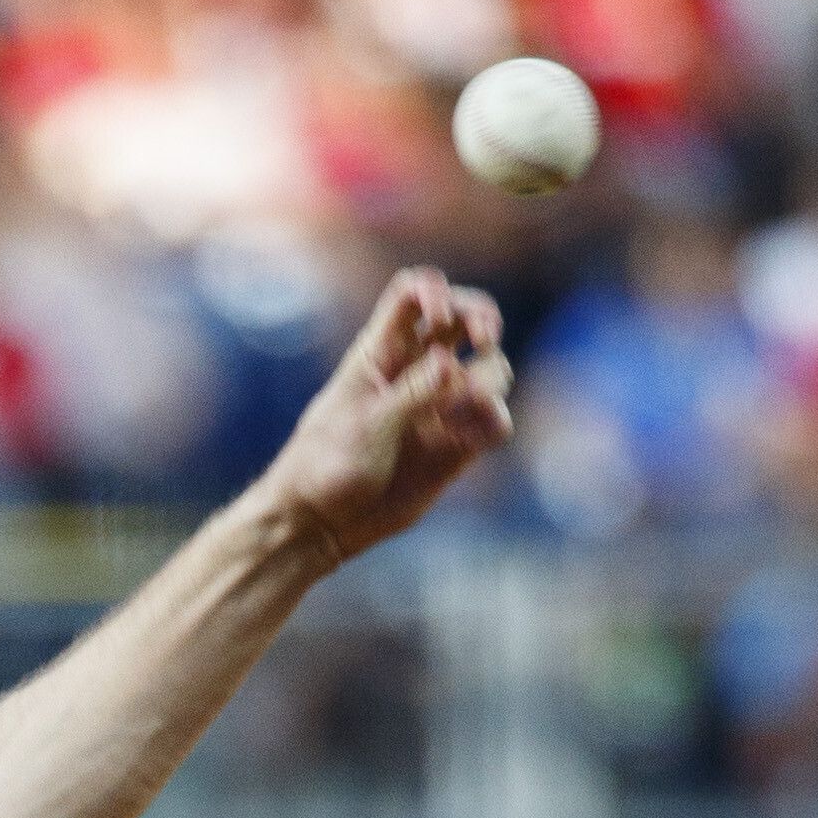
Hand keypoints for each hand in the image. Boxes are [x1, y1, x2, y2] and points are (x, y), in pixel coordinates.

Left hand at [263, 268, 512, 571]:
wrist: (322, 525)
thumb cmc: (327, 467)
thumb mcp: (367, 424)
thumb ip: (412, 393)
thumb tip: (451, 363)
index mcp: (381, 352)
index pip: (413, 295)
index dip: (435, 292)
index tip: (440, 318)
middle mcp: (414, 372)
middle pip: (461, 319)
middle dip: (482, 318)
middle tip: (486, 339)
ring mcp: (437, 406)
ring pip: (487, 368)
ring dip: (490, 378)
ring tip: (469, 406)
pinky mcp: (454, 445)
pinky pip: (492, 420)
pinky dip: (496, 420)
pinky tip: (480, 436)